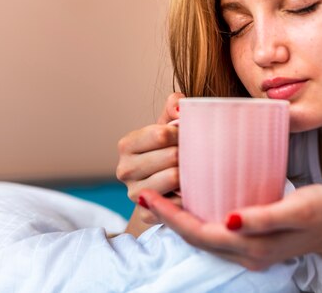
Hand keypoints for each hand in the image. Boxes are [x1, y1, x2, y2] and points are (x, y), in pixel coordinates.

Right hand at [116, 93, 184, 227]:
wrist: (164, 187)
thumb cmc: (168, 149)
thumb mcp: (168, 125)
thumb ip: (174, 107)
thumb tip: (180, 106)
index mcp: (127, 145)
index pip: (161, 134)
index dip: (183, 133)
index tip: (189, 135)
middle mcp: (124, 170)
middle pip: (171, 156)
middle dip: (189, 153)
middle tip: (197, 154)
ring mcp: (134, 194)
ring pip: (175, 177)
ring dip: (191, 173)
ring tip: (196, 170)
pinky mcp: (146, 214)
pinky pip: (179, 202)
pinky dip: (190, 196)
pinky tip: (192, 190)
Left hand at [138, 183, 321, 270]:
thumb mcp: (297, 209)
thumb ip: (264, 217)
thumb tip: (229, 221)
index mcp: (251, 246)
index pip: (198, 233)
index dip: (171, 216)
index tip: (149, 197)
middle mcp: (245, 253)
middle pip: (195, 237)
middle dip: (167, 217)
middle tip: (144, 194)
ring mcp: (249, 251)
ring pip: (203, 238)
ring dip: (179, 220)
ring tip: (160, 198)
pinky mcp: (253, 243)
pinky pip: (215, 235)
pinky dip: (197, 220)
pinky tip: (193, 203)